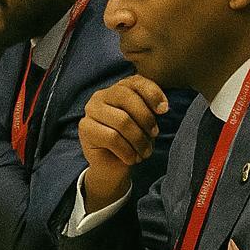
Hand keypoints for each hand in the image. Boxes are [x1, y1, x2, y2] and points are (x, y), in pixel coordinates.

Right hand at [78, 75, 169, 210]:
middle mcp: (101, 95)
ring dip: (139, 140)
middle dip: (146, 118)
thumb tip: (163, 106)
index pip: (135, 82)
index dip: (153, 93)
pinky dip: (127, 151)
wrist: (112, 167)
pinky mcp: (85, 128)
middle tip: (154, 135)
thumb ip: (151, 110)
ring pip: (121, 120)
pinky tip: (131, 159)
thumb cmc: (132, 141)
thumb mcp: (145, 123)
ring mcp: (91, 111)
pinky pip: (112, 138)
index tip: (165, 110)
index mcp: (118, 89)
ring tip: (144, 152)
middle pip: (127, 97)